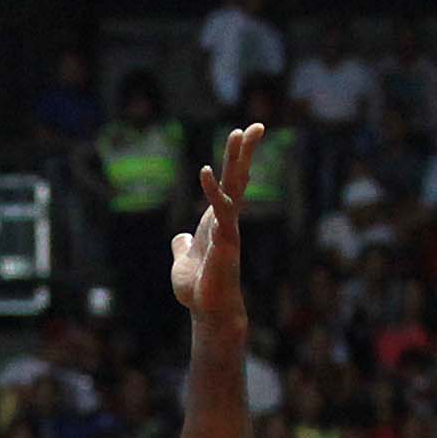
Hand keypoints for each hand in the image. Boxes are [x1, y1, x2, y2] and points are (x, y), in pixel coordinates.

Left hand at [171, 126, 263, 342]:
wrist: (209, 311)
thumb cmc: (200, 290)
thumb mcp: (184, 262)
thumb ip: (183, 247)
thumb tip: (180, 239)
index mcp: (218, 222)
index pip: (231, 185)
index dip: (238, 162)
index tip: (245, 137)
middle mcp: (227, 221)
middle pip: (239, 179)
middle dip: (245, 152)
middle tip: (257, 126)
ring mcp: (229, 229)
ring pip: (234, 187)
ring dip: (237, 159)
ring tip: (240, 133)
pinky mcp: (225, 240)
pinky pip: (220, 210)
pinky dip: (212, 190)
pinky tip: (206, 171)